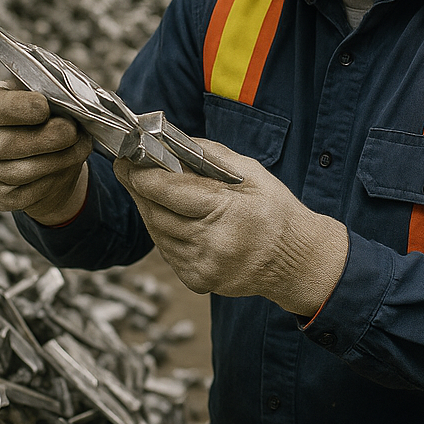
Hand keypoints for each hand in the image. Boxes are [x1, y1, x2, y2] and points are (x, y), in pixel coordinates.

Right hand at [0, 80, 92, 225]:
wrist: (36, 152)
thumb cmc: (35, 117)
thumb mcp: (35, 94)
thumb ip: (44, 93)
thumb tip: (67, 104)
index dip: (18, 107)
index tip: (44, 106)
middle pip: (6, 145)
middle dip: (47, 138)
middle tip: (72, 130)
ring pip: (21, 172)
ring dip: (58, 158)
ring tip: (78, 144)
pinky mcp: (0, 197)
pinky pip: (31, 193)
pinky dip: (56, 178)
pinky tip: (68, 163)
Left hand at [113, 139, 348, 316]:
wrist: (296, 261)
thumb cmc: (277, 212)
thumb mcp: (252, 172)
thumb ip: (211, 156)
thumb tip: (172, 143)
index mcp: (228, 211)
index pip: (170, 190)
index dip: (142, 175)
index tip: (127, 161)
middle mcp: (212, 243)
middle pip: (156, 213)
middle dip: (138, 190)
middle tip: (128, 170)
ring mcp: (203, 266)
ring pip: (158, 233)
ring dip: (148, 210)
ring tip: (149, 190)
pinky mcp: (198, 280)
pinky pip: (167, 251)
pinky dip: (163, 232)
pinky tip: (170, 217)